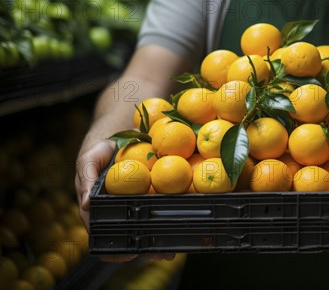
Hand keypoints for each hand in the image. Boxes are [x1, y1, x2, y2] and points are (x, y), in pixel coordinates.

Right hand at [75, 138, 175, 262]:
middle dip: (147, 248)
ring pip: (149, 223)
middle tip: (162, 254)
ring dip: (162, 236)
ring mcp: (137, 202)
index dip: (115, 250)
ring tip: (174, 248)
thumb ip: (86, 180)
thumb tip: (85, 205)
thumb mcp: (88, 161)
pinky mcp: (153, 192)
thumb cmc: (99, 150)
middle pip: (132, 234)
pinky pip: (163, 203)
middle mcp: (120, 209)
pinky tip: (186, 216)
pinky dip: (173, 211)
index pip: (106, 234)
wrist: (120, 131)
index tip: (129, 255)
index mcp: (100, 208)